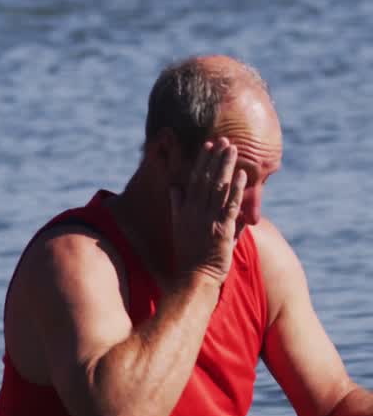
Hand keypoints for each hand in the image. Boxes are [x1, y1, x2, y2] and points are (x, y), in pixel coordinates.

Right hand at [169, 137, 246, 285]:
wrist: (194, 275)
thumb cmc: (188, 253)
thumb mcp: (178, 226)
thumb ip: (177, 205)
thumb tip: (174, 188)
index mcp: (185, 209)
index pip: (193, 180)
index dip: (201, 162)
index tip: (208, 146)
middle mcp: (195, 211)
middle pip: (206, 179)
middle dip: (215, 159)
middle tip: (224, 140)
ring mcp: (208, 219)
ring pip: (218, 188)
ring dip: (226, 167)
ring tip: (233, 149)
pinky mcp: (221, 229)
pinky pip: (229, 205)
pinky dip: (235, 190)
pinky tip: (241, 175)